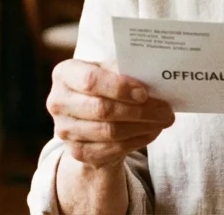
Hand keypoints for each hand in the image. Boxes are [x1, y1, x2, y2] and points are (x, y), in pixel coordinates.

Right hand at [47, 59, 175, 169]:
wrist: (89, 117)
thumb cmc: (104, 85)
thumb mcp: (109, 71)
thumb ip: (124, 71)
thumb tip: (154, 79)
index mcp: (64, 74)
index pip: (91, 80)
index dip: (119, 87)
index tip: (145, 92)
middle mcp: (58, 102)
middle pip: (101, 109)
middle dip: (139, 111)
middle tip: (165, 110)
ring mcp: (65, 130)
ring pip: (109, 132)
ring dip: (143, 127)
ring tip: (163, 120)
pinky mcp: (77, 152)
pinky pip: (112, 149)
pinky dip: (137, 141)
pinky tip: (151, 131)